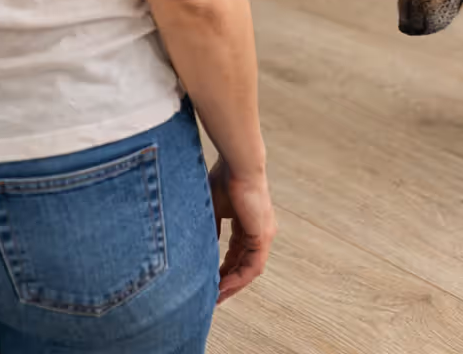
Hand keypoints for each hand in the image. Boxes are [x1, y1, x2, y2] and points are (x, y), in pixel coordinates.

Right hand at [208, 158, 275, 303]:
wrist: (236, 164)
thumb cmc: (223, 178)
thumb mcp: (212, 209)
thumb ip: (210, 229)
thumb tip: (199, 249)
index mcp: (249, 224)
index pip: (237, 254)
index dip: (224, 270)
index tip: (210, 283)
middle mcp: (260, 232)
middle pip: (245, 265)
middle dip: (229, 282)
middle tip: (213, 298)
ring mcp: (264, 234)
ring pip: (250, 269)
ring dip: (234, 284)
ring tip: (216, 297)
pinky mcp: (263, 236)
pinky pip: (253, 265)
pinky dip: (238, 278)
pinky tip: (223, 285)